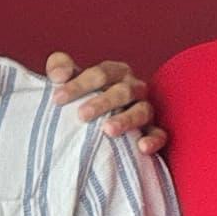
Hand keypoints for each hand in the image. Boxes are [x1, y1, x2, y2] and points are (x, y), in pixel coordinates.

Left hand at [42, 52, 163, 156]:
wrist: (96, 121)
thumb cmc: (82, 96)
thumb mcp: (70, 79)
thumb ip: (60, 67)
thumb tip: (58, 74)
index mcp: (115, 72)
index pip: (100, 73)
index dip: (79, 84)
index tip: (57, 98)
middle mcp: (134, 87)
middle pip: (122, 91)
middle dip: (102, 102)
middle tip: (81, 115)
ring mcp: (145, 109)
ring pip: (141, 111)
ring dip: (126, 120)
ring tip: (108, 130)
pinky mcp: (154, 130)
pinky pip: (159, 134)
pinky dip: (153, 140)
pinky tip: (142, 147)